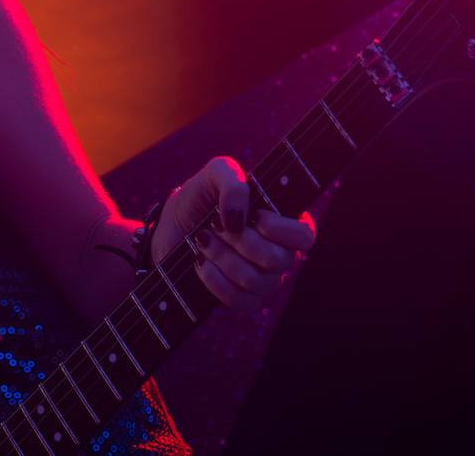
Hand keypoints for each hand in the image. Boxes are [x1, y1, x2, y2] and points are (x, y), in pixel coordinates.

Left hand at [151, 155, 316, 312]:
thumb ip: (232, 181)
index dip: (281, 230)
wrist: (170, 227)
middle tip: (215, 224)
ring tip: (202, 239)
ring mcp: (262, 279)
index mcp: (281, 221)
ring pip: (255, 280)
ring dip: (222, 256)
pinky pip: (239, 300)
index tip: (254, 217)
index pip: (304, 235)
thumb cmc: (200, 197)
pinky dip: (214, 279)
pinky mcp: (242, 298)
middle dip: (240, 241)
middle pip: (277, 260)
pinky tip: (200, 262)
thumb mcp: (214, 174)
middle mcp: (278, 252)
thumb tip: (238, 217)